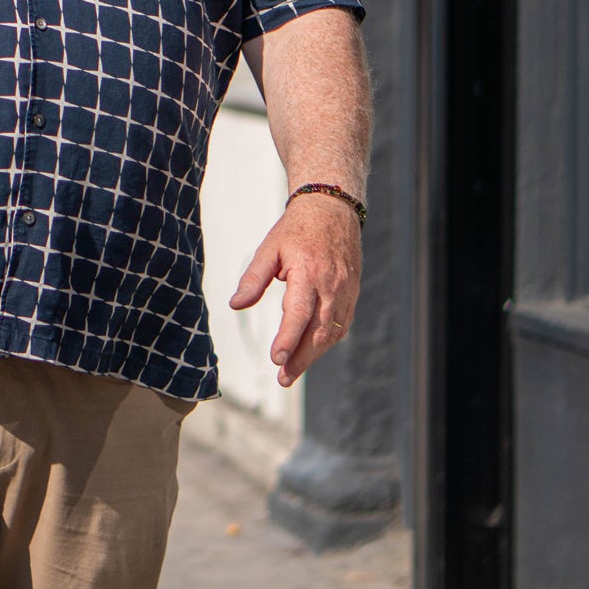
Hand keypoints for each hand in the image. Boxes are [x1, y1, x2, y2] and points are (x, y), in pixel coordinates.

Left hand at [228, 192, 361, 386]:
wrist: (332, 210)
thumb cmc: (296, 230)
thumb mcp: (269, 248)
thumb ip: (254, 278)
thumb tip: (236, 305)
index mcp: (308, 272)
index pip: (298, 313)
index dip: (288, 338)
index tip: (276, 359)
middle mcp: (331, 286)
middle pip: (318, 331)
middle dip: (301, 358)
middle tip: (283, 378)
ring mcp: (345, 292)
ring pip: (332, 332)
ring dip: (313, 356)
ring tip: (292, 372)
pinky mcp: (352, 294)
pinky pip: (342, 325)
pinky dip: (326, 342)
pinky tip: (311, 352)